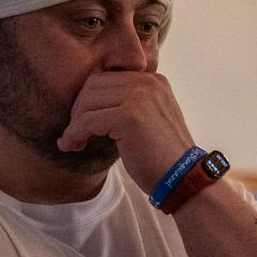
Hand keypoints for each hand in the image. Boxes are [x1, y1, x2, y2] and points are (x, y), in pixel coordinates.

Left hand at [57, 71, 196, 190]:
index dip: (87, 101)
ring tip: (73, 142)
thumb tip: (90, 102)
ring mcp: (139, 97)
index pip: (104, 79)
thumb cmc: (162, 156)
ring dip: (73, 124)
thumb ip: (129, 104)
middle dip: (77, 110)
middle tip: (75, 134)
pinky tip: (71, 146)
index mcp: (152, 80)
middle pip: (92, 86)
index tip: (81, 123)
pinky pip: (87, 121)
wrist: (185, 177)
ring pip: (86, 102)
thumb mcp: (149, 118)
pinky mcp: (129, 116)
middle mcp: (147, 82)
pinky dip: (74, 134)